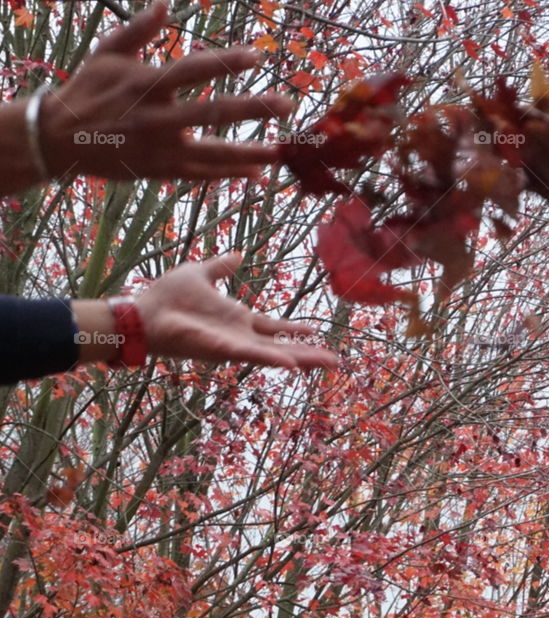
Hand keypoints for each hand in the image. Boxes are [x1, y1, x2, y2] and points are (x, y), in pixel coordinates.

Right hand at [38, 0, 288, 182]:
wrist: (59, 138)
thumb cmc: (87, 89)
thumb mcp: (108, 52)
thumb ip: (140, 28)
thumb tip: (166, 0)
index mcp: (146, 83)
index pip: (193, 69)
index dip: (226, 61)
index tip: (257, 54)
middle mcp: (157, 117)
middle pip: (212, 113)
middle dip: (252, 109)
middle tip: (286, 105)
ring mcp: (160, 148)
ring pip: (212, 152)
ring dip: (249, 153)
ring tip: (280, 151)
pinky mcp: (160, 170)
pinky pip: (201, 175)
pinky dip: (229, 174)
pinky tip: (257, 174)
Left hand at [134, 254, 339, 369]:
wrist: (143, 313)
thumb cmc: (167, 297)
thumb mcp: (201, 273)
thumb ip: (221, 267)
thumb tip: (237, 254)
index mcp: (236, 319)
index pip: (273, 326)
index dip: (295, 329)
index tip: (317, 330)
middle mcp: (239, 336)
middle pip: (281, 346)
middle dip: (308, 353)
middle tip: (336, 359)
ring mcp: (231, 345)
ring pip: (273, 354)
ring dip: (299, 359)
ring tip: (326, 362)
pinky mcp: (221, 349)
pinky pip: (250, 354)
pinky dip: (271, 358)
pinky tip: (291, 363)